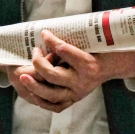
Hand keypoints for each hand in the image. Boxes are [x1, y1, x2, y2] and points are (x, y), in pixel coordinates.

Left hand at [17, 30, 134, 112]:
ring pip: (51, 94)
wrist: (111, 66)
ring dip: (34, 85)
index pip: (65, 51)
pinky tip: (32, 92)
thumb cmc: (98, 50)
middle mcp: (82, 81)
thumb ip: (71, 37)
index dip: (52, 41)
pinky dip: (43, 101)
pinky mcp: (74, 100)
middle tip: (34, 51)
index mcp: (88, 64)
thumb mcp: (89, 41)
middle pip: (54, 75)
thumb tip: (51, 28)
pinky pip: (56, 105)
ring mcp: (77, 93)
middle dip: (39, 63)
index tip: (44, 33)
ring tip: (23, 77)